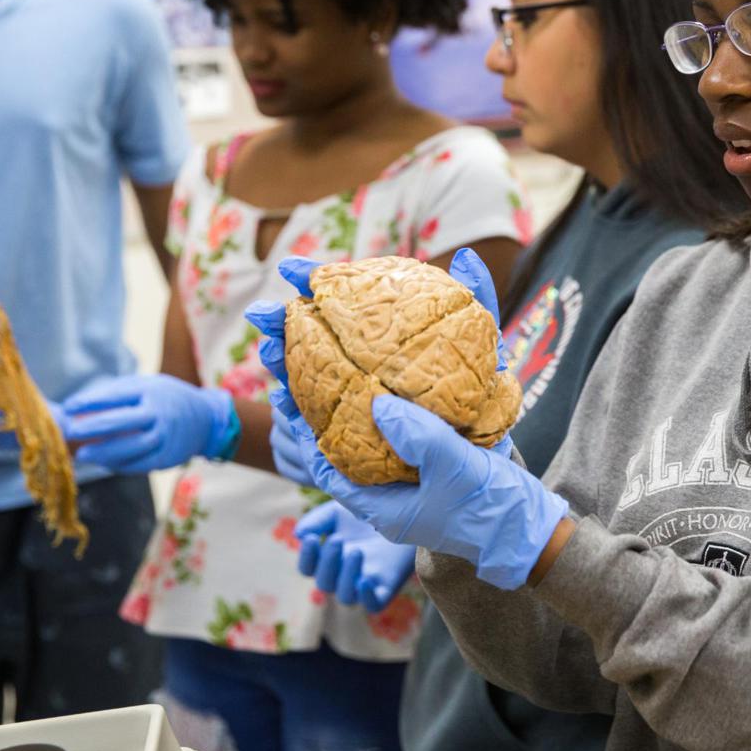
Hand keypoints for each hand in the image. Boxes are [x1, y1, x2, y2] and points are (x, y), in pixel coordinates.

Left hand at [59, 373, 237, 473]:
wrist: (205, 419)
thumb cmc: (165, 399)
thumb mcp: (146, 386)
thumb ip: (116, 394)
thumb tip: (77, 406)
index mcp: (150, 390)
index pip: (116, 395)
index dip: (91, 401)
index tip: (68, 407)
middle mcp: (159, 413)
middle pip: (121, 421)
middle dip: (93, 427)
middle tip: (70, 432)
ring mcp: (165, 436)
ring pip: (130, 447)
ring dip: (103, 452)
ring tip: (82, 455)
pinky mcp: (167, 457)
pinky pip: (139, 464)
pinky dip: (120, 465)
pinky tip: (104, 463)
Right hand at [242, 246, 505, 436]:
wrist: (482, 492)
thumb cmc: (484, 420)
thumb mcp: (486, 356)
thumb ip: (478, 302)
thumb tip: (468, 257)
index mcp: (383, 346)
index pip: (342, 306)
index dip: (316, 283)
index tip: (293, 267)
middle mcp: (360, 376)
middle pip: (310, 340)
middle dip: (282, 323)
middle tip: (264, 313)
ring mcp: (348, 415)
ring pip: (302, 383)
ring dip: (280, 362)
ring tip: (271, 349)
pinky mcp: (341, 458)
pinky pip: (309, 434)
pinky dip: (293, 416)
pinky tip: (283, 399)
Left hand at [277, 393, 566, 590]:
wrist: (529, 530)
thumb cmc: (489, 506)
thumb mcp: (451, 465)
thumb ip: (415, 434)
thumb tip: (375, 402)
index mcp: (383, 509)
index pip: (328, 472)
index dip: (308, 437)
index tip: (293, 400)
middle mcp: (390, 501)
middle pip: (346, 457)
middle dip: (327, 421)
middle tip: (312, 380)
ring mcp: (411, 489)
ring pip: (373, 450)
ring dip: (359, 417)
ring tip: (346, 377)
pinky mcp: (433, 476)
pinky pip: (401, 447)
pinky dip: (392, 421)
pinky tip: (394, 393)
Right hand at [295, 501, 416, 611]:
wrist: (403, 513)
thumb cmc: (366, 514)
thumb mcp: (338, 511)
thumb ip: (317, 521)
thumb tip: (299, 535)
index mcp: (329, 560)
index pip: (308, 568)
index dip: (307, 557)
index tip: (312, 538)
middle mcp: (343, 576)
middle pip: (324, 584)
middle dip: (327, 562)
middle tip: (337, 540)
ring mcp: (364, 585)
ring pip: (346, 597)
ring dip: (346, 577)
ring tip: (356, 551)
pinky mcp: (386, 589)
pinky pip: (373, 605)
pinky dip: (367, 597)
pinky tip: (365, 580)